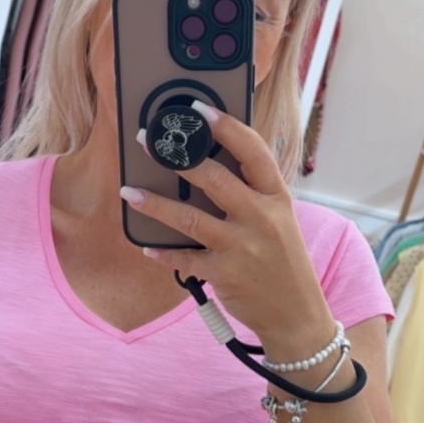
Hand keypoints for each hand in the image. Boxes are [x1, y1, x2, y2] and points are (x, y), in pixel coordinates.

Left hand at [121, 103, 332, 351]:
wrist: (295, 313)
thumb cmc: (283, 261)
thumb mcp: (279, 220)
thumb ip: (252, 194)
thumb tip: (208, 164)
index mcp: (276, 197)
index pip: (253, 151)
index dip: (226, 126)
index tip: (198, 109)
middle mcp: (260, 218)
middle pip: (214, 178)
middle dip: (176, 157)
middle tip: (147, 141)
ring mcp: (241, 246)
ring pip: (189, 219)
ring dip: (154, 204)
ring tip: (128, 192)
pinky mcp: (224, 274)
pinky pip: (185, 259)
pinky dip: (164, 253)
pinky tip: (147, 248)